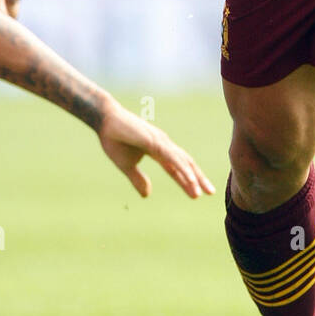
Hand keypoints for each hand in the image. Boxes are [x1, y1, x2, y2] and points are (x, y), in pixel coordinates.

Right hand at [97, 99, 214, 199]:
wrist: (104, 120)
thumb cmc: (115, 140)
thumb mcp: (127, 166)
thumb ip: (138, 179)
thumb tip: (148, 195)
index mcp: (158, 151)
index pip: (177, 168)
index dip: (187, 181)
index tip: (197, 194)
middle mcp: (164, 145)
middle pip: (186, 164)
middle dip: (198, 179)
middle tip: (210, 192)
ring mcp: (161, 141)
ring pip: (182, 161)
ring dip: (192, 177)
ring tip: (200, 192)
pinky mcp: (154, 140)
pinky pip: (171, 157)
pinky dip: (182, 168)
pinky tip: (190, 178)